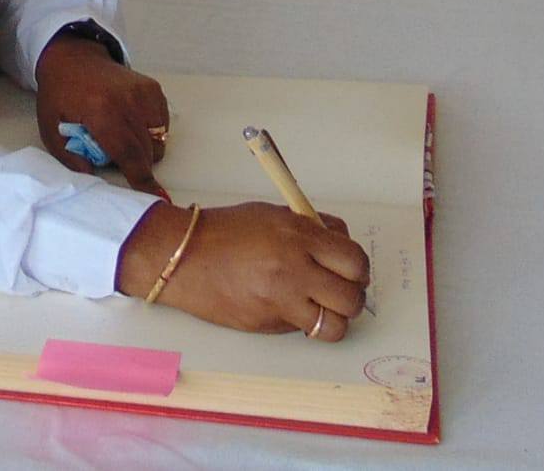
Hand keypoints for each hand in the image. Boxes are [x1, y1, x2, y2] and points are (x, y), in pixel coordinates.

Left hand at [36, 33, 169, 194]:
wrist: (73, 58)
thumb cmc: (60, 95)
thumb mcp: (52, 130)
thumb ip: (70, 159)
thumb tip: (93, 180)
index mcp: (101, 111)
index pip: (128, 152)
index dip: (141, 178)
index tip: (155, 196)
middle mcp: (128, 101)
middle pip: (146, 149)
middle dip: (138, 166)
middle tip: (114, 157)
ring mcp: (144, 92)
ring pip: (159, 139)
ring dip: (146, 150)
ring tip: (121, 140)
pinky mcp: (153, 88)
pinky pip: (162, 124)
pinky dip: (152, 133)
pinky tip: (131, 126)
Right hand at [116, 201, 370, 339]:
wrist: (183, 256)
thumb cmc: (228, 230)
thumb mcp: (275, 214)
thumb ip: (312, 228)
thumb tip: (341, 243)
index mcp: (298, 236)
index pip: (354, 261)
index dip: (359, 268)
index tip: (353, 269)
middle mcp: (293, 271)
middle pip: (351, 298)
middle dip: (353, 296)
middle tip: (342, 290)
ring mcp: (280, 302)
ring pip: (334, 327)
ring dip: (335, 319)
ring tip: (323, 307)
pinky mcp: (266, 325)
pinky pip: (301, 330)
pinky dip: (302, 322)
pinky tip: (287, 305)